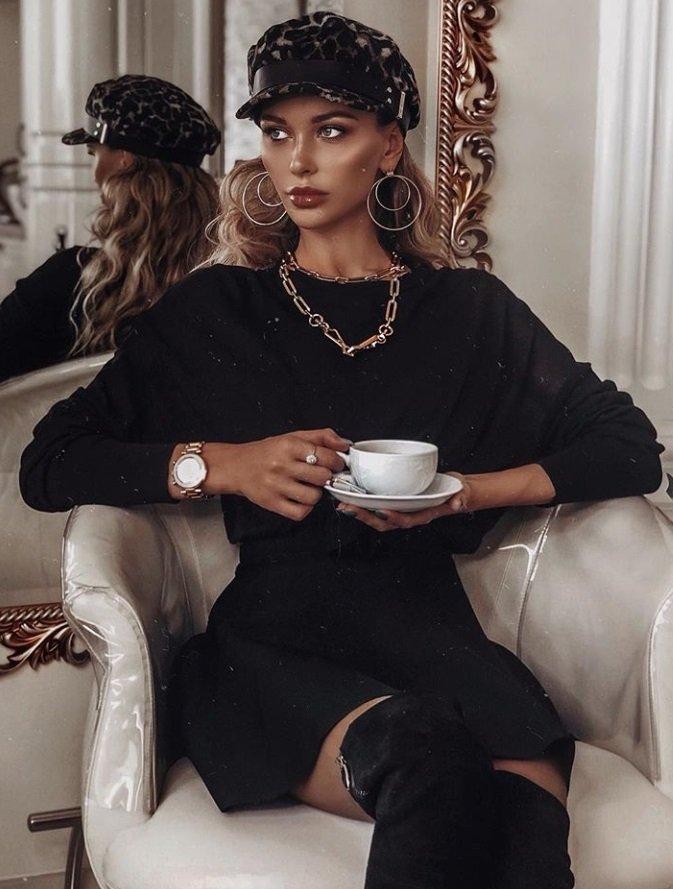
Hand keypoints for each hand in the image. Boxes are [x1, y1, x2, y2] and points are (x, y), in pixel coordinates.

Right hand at [192, 428, 349, 520]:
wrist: (236, 466)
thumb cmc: (268, 451)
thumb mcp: (292, 437)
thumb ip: (321, 437)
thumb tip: (345, 444)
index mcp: (288, 445)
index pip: (325, 455)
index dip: (337, 461)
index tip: (336, 464)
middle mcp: (281, 465)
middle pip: (322, 476)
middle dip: (327, 477)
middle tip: (321, 475)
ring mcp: (275, 486)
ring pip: (313, 496)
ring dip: (316, 493)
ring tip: (308, 487)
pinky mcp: (271, 503)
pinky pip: (300, 512)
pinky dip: (305, 508)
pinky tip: (300, 499)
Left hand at [335, 471, 473, 531]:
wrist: (456, 491)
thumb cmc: (457, 492)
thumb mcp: (462, 493)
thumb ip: (460, 498)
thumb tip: (457, 504)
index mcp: (424, 515)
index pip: (406, 520)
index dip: (392, 517)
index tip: (380, 510)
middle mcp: (410, 515)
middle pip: (385, 522)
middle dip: (366, 517)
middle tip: (348, 508)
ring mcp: (403, 510)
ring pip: (378, 517)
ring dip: (361, 512)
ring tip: (344, 504)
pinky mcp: (398, 502)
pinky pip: (379, 507)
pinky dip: (366, 504)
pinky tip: (353, 497)